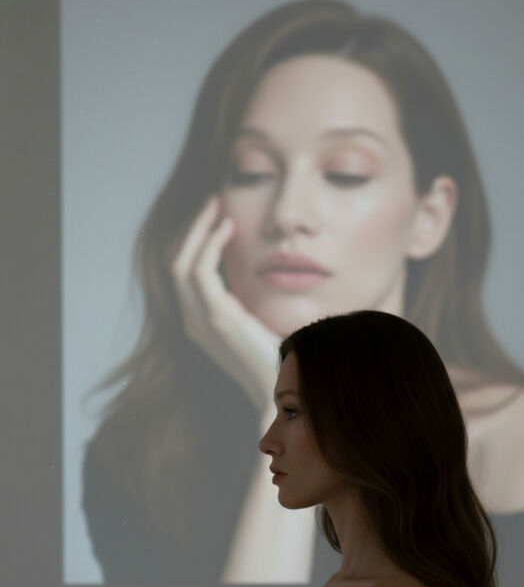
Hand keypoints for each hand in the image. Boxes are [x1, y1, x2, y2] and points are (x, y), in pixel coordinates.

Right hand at [170, 195, 280, 412]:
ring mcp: (201, 321)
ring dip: (197, 229)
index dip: (194, 241)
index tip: (215, 215)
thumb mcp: (259, 322)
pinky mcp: (217, 318)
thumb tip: (264, 270)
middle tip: (212, 200)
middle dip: (192, 228)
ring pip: (180, 263)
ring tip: (217, 205)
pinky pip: (199, 271)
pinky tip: (228, 228)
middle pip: (175, 263)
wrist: (285, 386)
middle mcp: (193, 322)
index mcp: (201, 323)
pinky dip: (209, 244)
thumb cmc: (280, 357)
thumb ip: (251, 300)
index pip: (183, 273)